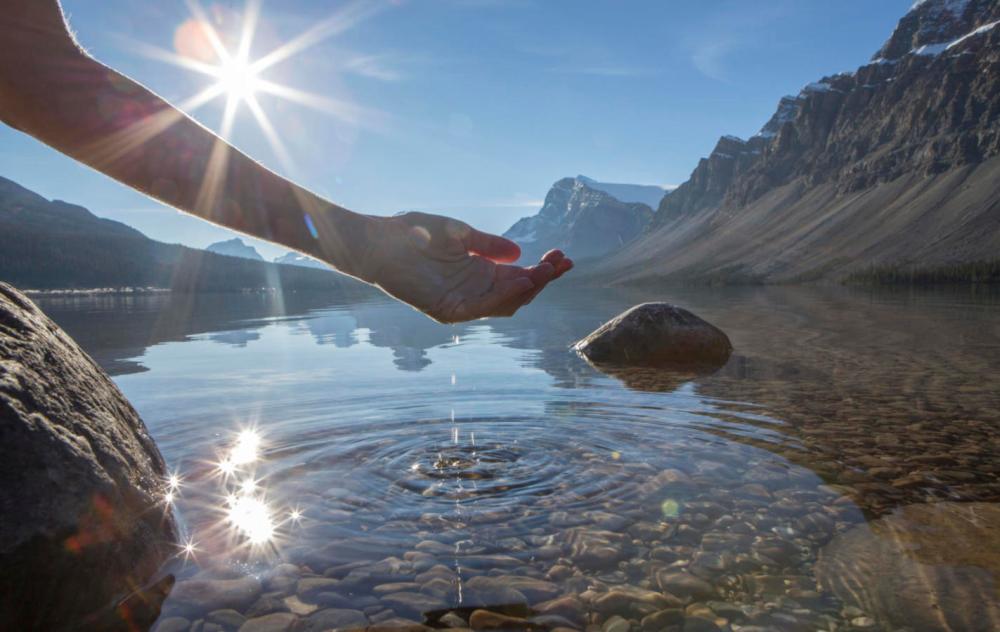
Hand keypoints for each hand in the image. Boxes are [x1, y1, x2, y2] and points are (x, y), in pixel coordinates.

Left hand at [358, 212, 571, 322]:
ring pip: (504, 304)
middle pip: (518, 292)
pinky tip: (521, 281)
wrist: (380, 241)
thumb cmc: (414, 232)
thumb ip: (488, 245)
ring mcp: (462, 303)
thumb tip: (518, 253)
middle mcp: (474, 291)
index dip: (542, 269)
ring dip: (528, 289)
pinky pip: (481, 308)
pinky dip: (502, 297)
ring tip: (546, 272)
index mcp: (479, 273)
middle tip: (563, 263)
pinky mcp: (448, 310)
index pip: (519, 277)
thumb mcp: (460, 234)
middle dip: (543, 279)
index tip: (562, 255)